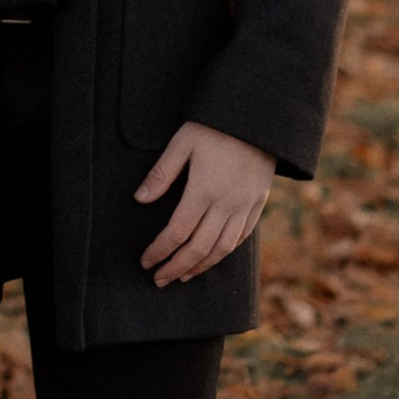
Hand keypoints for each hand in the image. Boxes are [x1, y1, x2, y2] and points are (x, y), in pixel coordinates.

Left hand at [135, 119, 274, 286]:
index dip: (160, 251)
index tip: (146, 262)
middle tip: (159, 280)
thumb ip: (161, 174)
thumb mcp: (183, 143)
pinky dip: (225, 252)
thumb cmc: (215, 126)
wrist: (259, 118)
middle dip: (176, 268)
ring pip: (222, 249)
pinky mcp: (258, 203)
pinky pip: (242, 237)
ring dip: (200, 267)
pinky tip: (212, 257)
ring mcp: (245, 206)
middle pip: (199, 248)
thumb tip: (140, 199)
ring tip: (183, 276)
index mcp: (203, 190)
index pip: (177, 232)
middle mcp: (226, 204)